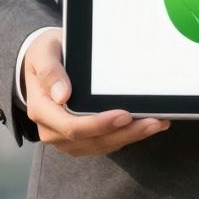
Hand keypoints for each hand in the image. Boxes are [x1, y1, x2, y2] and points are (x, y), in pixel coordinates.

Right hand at [23, 28, 169, 155]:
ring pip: (102, 145)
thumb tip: (62, 95)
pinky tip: (147, 125)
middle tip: (152, 121)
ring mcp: (67, 138)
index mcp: (42, 110)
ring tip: (156, 123)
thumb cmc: (46, 54)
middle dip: (124, 133)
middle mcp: (52, 130)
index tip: (124, 115)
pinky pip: (105, 142)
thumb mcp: (43, 53)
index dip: (99, 124)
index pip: (71, 126)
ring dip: (131, 136)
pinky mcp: (81, 138)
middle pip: (91, 140)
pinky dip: (127, 136)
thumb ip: (50, 71)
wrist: (44, 61)